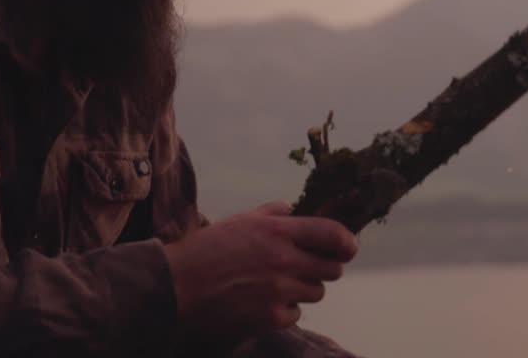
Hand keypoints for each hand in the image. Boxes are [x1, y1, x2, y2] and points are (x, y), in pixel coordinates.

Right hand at [162, 201, 357, 342]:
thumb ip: (273, 213)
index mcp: (278, 231)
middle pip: (332, 269)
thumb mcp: (242, 220)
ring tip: (276, 284)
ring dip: (303, 289)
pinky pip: (297, 313)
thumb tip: (295, 210)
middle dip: (323, 267)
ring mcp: (280, 291)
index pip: (333, 234)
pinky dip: (285, 309)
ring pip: (316, 292)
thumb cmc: (208, 249)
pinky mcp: (272, 317)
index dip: (347, 242)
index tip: (348, 248)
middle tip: (304, 267)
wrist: (179, 286)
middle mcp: (284, 260)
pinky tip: (263, 301)